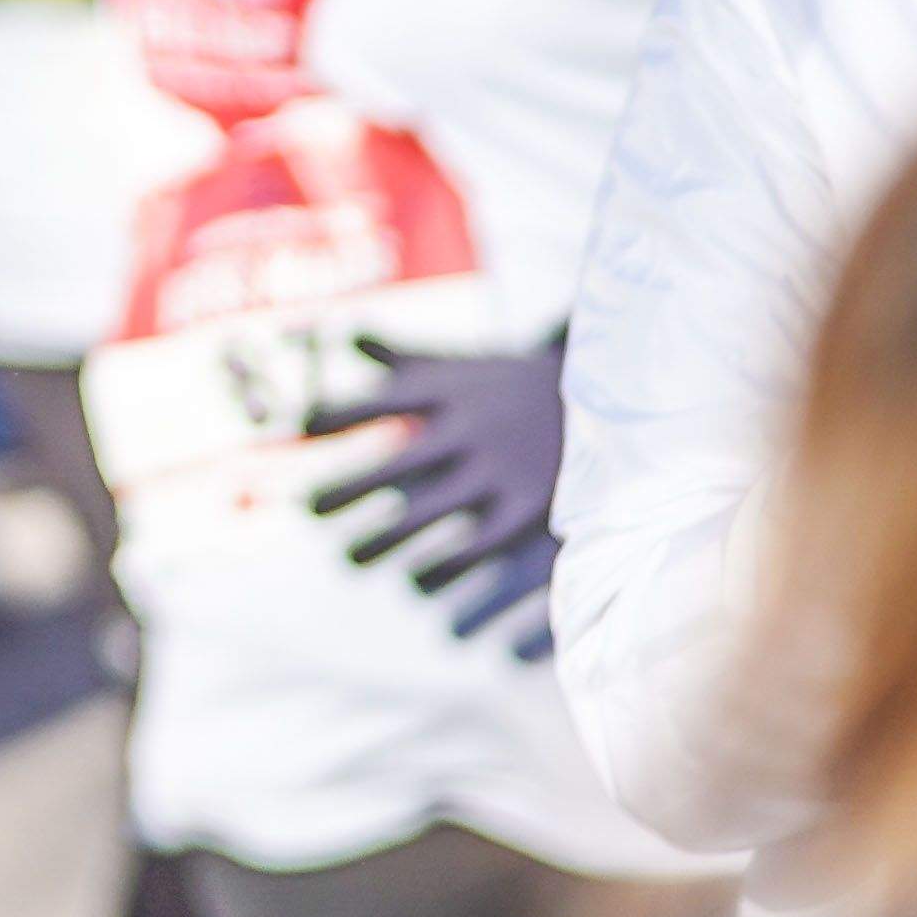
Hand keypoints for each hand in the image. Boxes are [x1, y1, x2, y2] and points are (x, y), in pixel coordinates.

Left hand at [305, 343, 571, 653]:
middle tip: (308, 510)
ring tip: (349, 559)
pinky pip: (477, 549)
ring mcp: (501, 470)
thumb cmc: (513, 387)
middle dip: (347, 490)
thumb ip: (402, 354)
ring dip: (382, 542)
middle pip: (394, 465)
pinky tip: (417, 583)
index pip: (379, 399)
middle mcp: (470, 428)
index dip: (336, 415)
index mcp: (449, 390)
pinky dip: (443, 569)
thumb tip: (345, 333)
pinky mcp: (531, 509)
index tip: (302, 430)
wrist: (615, 400)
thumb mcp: (462, 362)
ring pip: (427, 515)